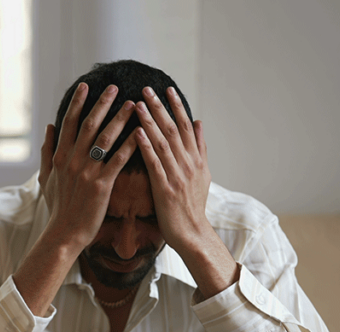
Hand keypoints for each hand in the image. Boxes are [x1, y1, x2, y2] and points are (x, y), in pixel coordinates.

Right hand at [38, 83, 138, 250]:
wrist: (63, 234)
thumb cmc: (57, 208)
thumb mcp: (45, 178)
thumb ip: (47, 151)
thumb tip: (50, 127)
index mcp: (59, 157)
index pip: (69, 123)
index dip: (77, 103)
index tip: (86, 86)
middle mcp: (72, 161)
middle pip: (88, 125)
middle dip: (102, 104)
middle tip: (114, 87)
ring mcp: (87, 172)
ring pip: (105, 138)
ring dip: (119, 119)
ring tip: (132, 105)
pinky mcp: (101, 185)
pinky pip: (118, 160)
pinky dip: (130, 145)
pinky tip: (141, 133)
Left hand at [133, 86, 211, 253]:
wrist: (192, 234)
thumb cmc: (193, 206)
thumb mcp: (203, 174)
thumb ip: (200, 147)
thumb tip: (199, 121)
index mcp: (196, 159)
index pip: (186, 126)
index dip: (176, 106)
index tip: (166, 88)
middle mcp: (188, 164)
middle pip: (174, 129)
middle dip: (160, 107)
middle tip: (147, 88)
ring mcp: (177, 175)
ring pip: (163, 142)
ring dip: (151, 122)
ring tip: (139, 104)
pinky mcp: (165, 189)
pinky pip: (154, 164)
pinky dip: (146, 147)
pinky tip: (136, 133)